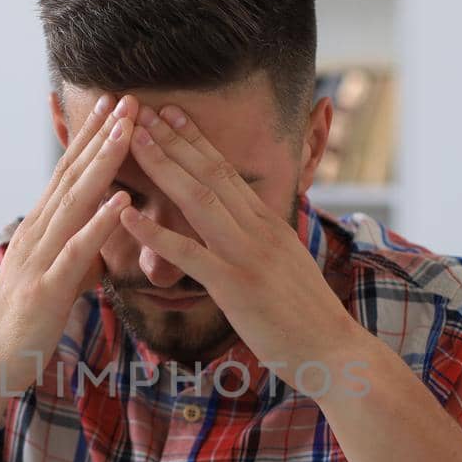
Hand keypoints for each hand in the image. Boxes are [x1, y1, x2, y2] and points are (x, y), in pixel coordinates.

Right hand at [0, 94, 135, 393]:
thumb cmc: (19, 330)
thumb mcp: (52, 285)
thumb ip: (73, 262)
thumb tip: (94, 250)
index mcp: (38, 233)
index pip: (68, 176)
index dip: (91, 140)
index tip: (115, 107)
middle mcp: (35, 236)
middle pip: (72, 176)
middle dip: (101, 136)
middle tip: (128, 98)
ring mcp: (38, 260)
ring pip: (75, 202)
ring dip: (102, 163)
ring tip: (127, 129)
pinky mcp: (46, 290)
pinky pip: (77, 251)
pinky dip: (99, 221)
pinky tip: (122, 197)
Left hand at [120, 105, 362, 383]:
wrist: (334, 352)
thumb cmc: (306, 318)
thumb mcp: (284, 267)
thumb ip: (260, 244)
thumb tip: (243, 230)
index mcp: (269, 223)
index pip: (226, 171)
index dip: (196, 140)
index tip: (170, 114)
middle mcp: (258, 229)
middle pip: (209, 173)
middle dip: (173, 139)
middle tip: (141, 109)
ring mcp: (247, 255)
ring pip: (198, 200)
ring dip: (163, 167)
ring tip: (133, 140)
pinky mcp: (235, 286)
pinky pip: (188, 254)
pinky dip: (154, 233)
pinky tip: (127, 217)